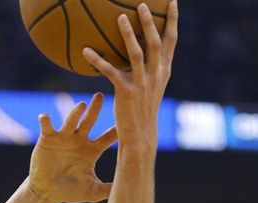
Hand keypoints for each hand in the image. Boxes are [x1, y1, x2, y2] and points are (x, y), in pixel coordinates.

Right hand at [28, 93, 117, 202]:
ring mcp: (64, 137)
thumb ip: (106, 189)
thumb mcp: (91, 192)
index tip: (127, 118)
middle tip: (100, 96)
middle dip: (95, 109)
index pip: (108, 137)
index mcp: (93, 150)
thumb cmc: (70, 191)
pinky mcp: (47, 139)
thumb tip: (126, 188)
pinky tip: (44, 117)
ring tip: (81, 105)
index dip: (116, 130)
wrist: (47, 192)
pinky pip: (47, 127)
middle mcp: (80, 140)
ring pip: (71, 121)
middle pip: (90, 121)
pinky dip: (45, 121)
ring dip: (75, 113)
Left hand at [83, 1, 178, 146]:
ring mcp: (142, 83)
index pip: (171, 41)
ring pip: (136, 53)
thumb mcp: (152, 87)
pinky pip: (110, 72)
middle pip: (155, 42)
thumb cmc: (142, 110)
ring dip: (128, 34)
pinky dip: (97, 60)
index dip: (172, 21)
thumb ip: (150, 68)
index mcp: (164, 71)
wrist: (140, 134)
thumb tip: (141, 50)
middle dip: (149, 22)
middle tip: (142, 4)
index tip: (171, 2)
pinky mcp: (126, 92)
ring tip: (120, 17)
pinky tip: (85, 51)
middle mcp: (156, 74)